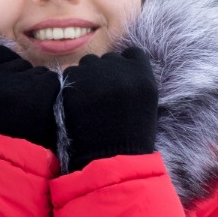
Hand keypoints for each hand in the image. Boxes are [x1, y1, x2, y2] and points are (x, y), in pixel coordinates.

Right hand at [0, 44, 59, 151]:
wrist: (10, 165)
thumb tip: (14, 64)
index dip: (10, 66)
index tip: (13, 87)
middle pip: (21, 63)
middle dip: (26, 81)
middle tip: (22, 108)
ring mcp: (16, 85)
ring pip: (39, 73)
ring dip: (41, 89)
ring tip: (31, 114)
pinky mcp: (39, 92)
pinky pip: (52, 82)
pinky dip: (52, 95)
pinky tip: (43, 113)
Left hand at [61, 47, 158, 171]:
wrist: (108, 162)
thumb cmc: (132, 140)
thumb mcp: (146, 107)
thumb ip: (136, 82)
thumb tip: (123, 67)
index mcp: (143, 76)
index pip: (133, 54)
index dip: (126, 65)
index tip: (122, 80)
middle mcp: (119, 70)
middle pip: (109, 58)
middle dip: (106, 73)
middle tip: (104, 97)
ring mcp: (94, 75)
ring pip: (88, 63)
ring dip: (88, 77)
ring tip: (90, 102)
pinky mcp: (72, 85)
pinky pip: (71, 75)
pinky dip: (73, 87)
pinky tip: (78, 106)